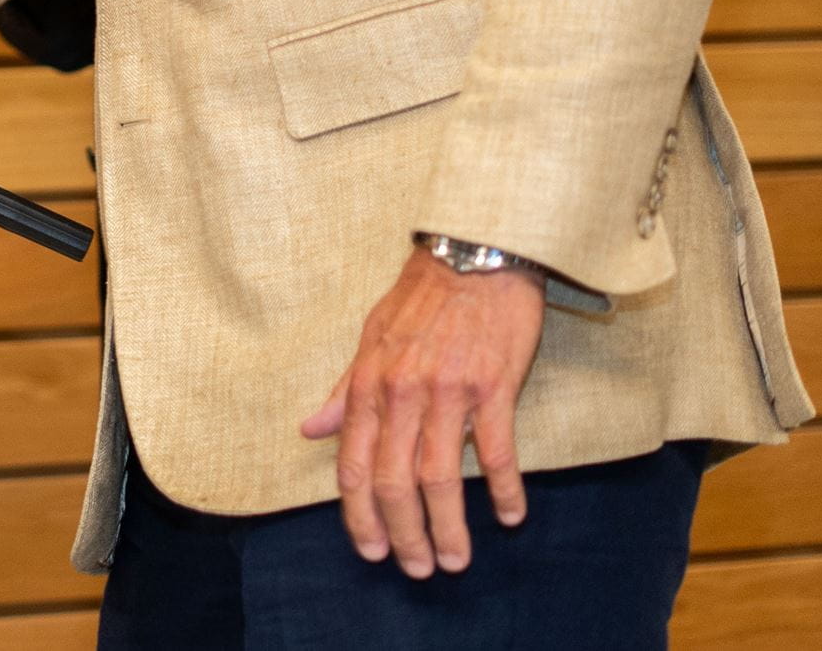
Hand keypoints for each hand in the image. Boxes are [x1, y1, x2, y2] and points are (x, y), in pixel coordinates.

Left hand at [300, 244, 546, 576]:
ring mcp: (448, 390)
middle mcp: (402, 391)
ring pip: (441, 476)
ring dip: (449, 526)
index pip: (354, 463)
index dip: (358, 513)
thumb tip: (311, 430)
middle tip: (417, 568)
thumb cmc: (421, 297)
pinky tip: (511, 516)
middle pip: (395, 480)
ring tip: (455, 559)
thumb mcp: (370, 338)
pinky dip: (505, 489)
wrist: (474, 253)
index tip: (370, 549)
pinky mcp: (494, 385)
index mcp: (369, 382)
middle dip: (403, 533)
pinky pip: (498, 450)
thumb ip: (345, 391)